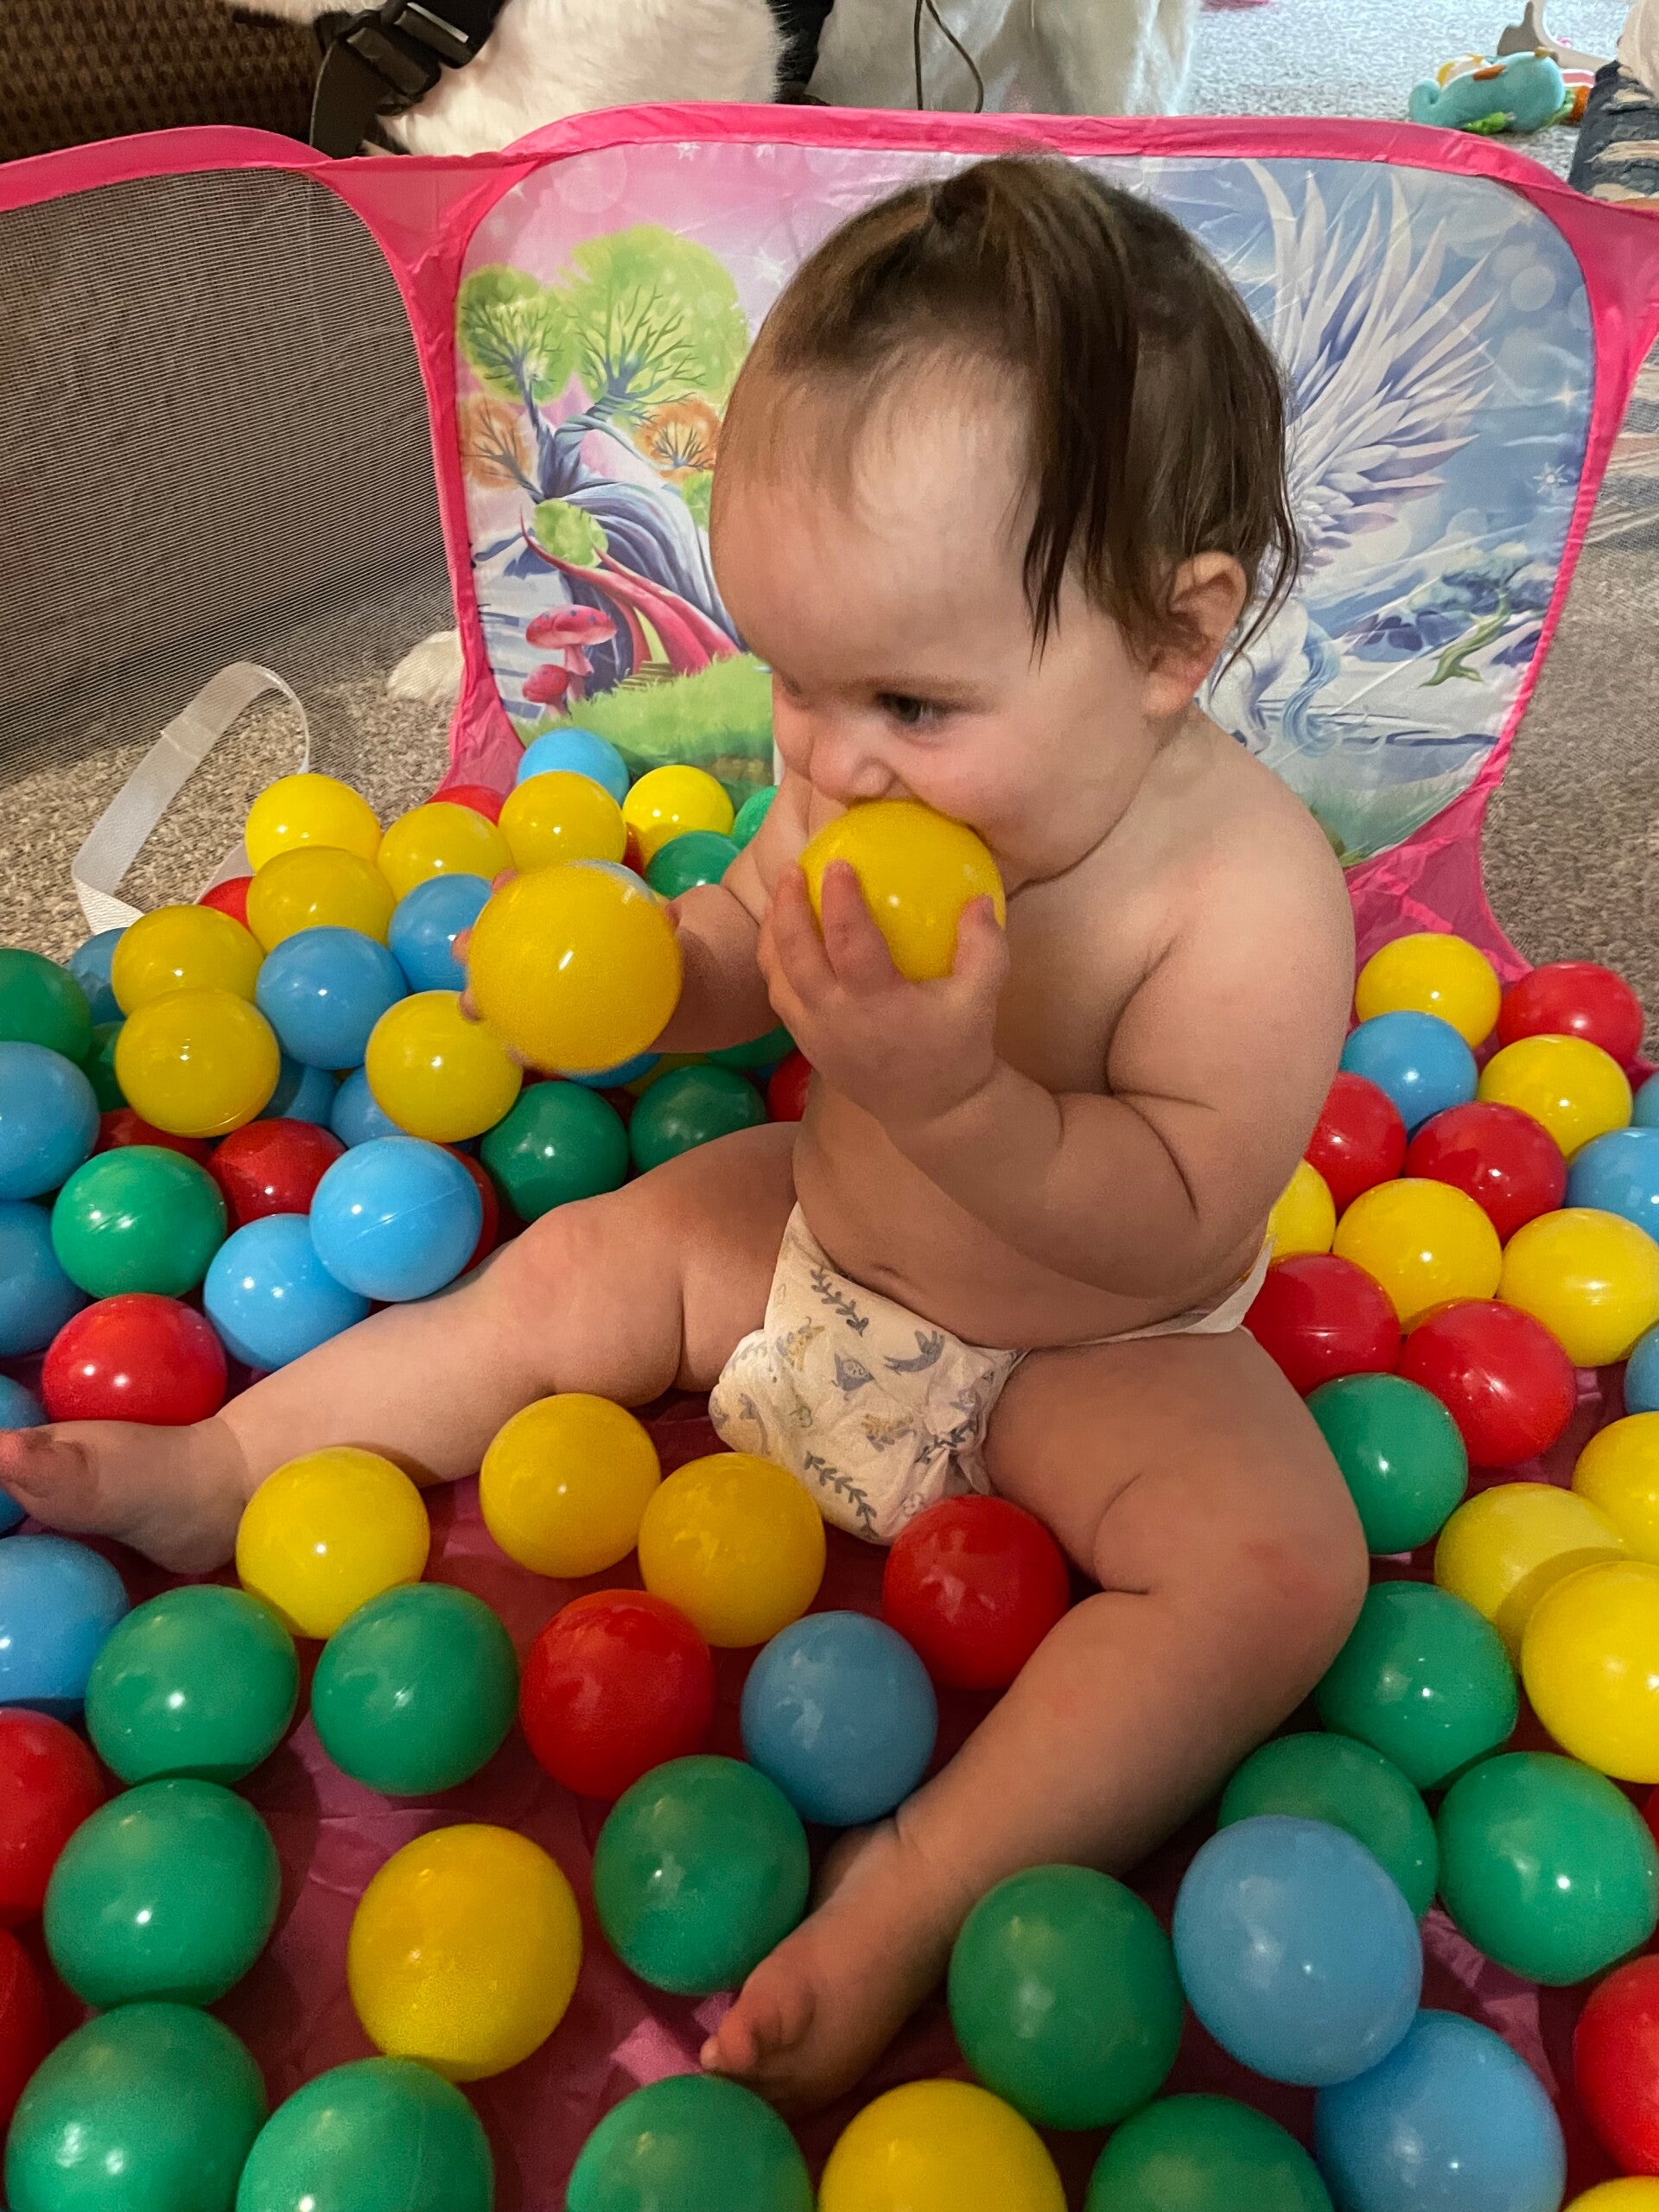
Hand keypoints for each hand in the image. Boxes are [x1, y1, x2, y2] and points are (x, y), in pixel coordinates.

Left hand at [759, 861, 1006, 1129]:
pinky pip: (778, 994)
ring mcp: (814, 1034)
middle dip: (788, 909)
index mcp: (877, 1005)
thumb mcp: (981, 1000)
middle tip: (791, 869)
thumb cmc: (958, 1050)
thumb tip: (979, 897)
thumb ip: (985, 948)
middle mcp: (836, 1019)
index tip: (837, 863)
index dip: (840, 902)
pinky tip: (783, 933)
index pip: (850, 945)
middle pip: (796, 957)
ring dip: (773, 932)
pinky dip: (773, 960)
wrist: (932, 1110)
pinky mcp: (805, 1042)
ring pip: (776, 976)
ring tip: (780, 894)